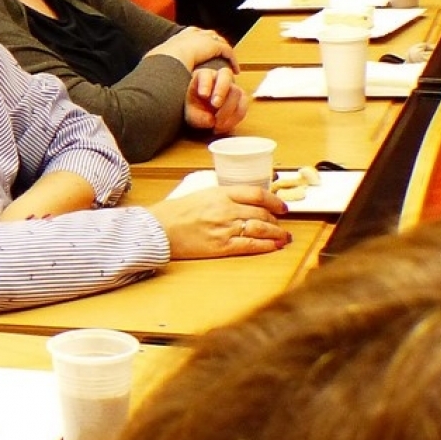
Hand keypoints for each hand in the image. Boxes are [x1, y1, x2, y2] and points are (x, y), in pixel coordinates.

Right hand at [144, 184, 289, 258]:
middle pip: (262, 213)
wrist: (157, 229)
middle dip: (276, 220)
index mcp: (220, 193)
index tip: (281, 206)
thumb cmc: (173, 212)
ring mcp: (225, 228)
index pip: (256, 194)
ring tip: (283, 237)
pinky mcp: (221, 247)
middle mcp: (226, 209)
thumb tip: (240, 202)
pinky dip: (266, 246)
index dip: (274, 200)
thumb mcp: (199, 194)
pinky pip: (250, 245)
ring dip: (276, 233)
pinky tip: (274, 246)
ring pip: (261, 229)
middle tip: (280, 224)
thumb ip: (220, 196)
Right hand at [148, 26, 233, 70]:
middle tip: (218, 50)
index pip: (191, 33)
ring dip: (224, 50)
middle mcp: (194, 35)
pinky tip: (235, 69)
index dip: (197, 38)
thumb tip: (149, 72)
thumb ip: (158, 63)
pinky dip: (232, 60)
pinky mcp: (215, 47)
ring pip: (219, 42)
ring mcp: (205, 39)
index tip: (199, 44)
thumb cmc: (161, 61)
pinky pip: (227, 52)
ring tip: (228, 60)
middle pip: (207, 34)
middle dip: (213, 41)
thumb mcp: (158, 60)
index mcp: (179, 36)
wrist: (171, 58)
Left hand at [183, 67, 248, 131]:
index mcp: (203, 76)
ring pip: (237, 92)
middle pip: (225, 76)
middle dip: (221, 91)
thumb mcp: (191, 114)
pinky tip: (225, 126)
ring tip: (217, 124)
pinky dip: (236, 118)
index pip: (205, 74)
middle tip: (215, 105)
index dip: (205, 84)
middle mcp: (219, 78)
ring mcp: (232, 87)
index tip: (203, 95)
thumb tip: (211, 120)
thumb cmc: (195, 109)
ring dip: (229, 109)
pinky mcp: (241, 99)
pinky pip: (243, 106)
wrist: (204, 114)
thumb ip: (198, 116)